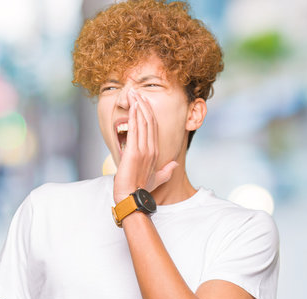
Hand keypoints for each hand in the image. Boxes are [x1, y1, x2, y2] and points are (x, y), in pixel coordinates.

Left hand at [113, 89, 177, 203]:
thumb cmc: (141, 190)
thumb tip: (174, 164)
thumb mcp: (157, 179)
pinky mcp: (134, 152)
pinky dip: (134, 116)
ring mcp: (144, 150)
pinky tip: (133, 106)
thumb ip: (166, 171)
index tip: (143, 101)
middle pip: (149, 121)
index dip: (149, 113)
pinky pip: (135, 130)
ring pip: (143, 122)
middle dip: (143, 104)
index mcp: (155, 152)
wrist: (132, 198)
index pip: (154, 128)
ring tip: (133, 93)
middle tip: (137, 92)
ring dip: (138, 106)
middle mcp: (151, 149)